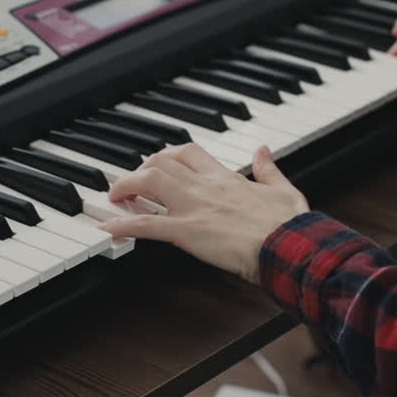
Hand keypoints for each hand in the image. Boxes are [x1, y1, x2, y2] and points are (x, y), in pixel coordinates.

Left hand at [101, 143, 308, 283]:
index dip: (168, 155)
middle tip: (130, 184)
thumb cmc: (289, 225)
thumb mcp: (284, 189)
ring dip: (125, 188)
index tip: (158, 163)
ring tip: (114, 198)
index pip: (189, 153)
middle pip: (161, 163)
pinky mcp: (187, 232)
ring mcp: (193, 208)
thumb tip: (264, 150)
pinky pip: (146, 225)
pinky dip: (123, 225)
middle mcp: (205, 187)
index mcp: (226, 178)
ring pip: (148, 182)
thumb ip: (269, 169)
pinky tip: (107, 227)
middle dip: (139, 170)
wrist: (287, 246)